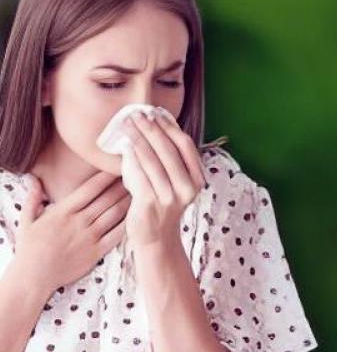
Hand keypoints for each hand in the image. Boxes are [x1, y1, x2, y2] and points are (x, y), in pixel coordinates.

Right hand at [14, 170, 130, 291]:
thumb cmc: (29, 248)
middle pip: (107, 199)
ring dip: (130, 201)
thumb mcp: (27, 220)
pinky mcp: (97, 252)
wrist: (34, 277)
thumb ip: (33, 198)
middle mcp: (79, 221)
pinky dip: (129, 224)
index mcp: (63, 211)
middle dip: (123, 185)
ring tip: (143, 190)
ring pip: (115, 214)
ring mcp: (90, 237)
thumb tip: (34, 178)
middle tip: (138, 173)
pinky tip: (140, 215)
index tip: (118, 165)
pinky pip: (117, 235)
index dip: (106, 176)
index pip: (89, 188)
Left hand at [119, 110, 207, 250]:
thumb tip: (154, 127)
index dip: (170, 127)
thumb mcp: (173, 182)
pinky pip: (140, 174)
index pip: (185, 146)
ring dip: (139, 138)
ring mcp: (170, 196)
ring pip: (154, 159)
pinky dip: (132, 157)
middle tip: (137, 114)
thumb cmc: (160, 205)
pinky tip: (125, 146)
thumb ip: (169, 161)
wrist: (156, 238)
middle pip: (169, 149)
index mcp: (197, 179)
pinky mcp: (151, 203)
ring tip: (127, 125)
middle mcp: (188, 187)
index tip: (155, 113)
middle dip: (152, 128)